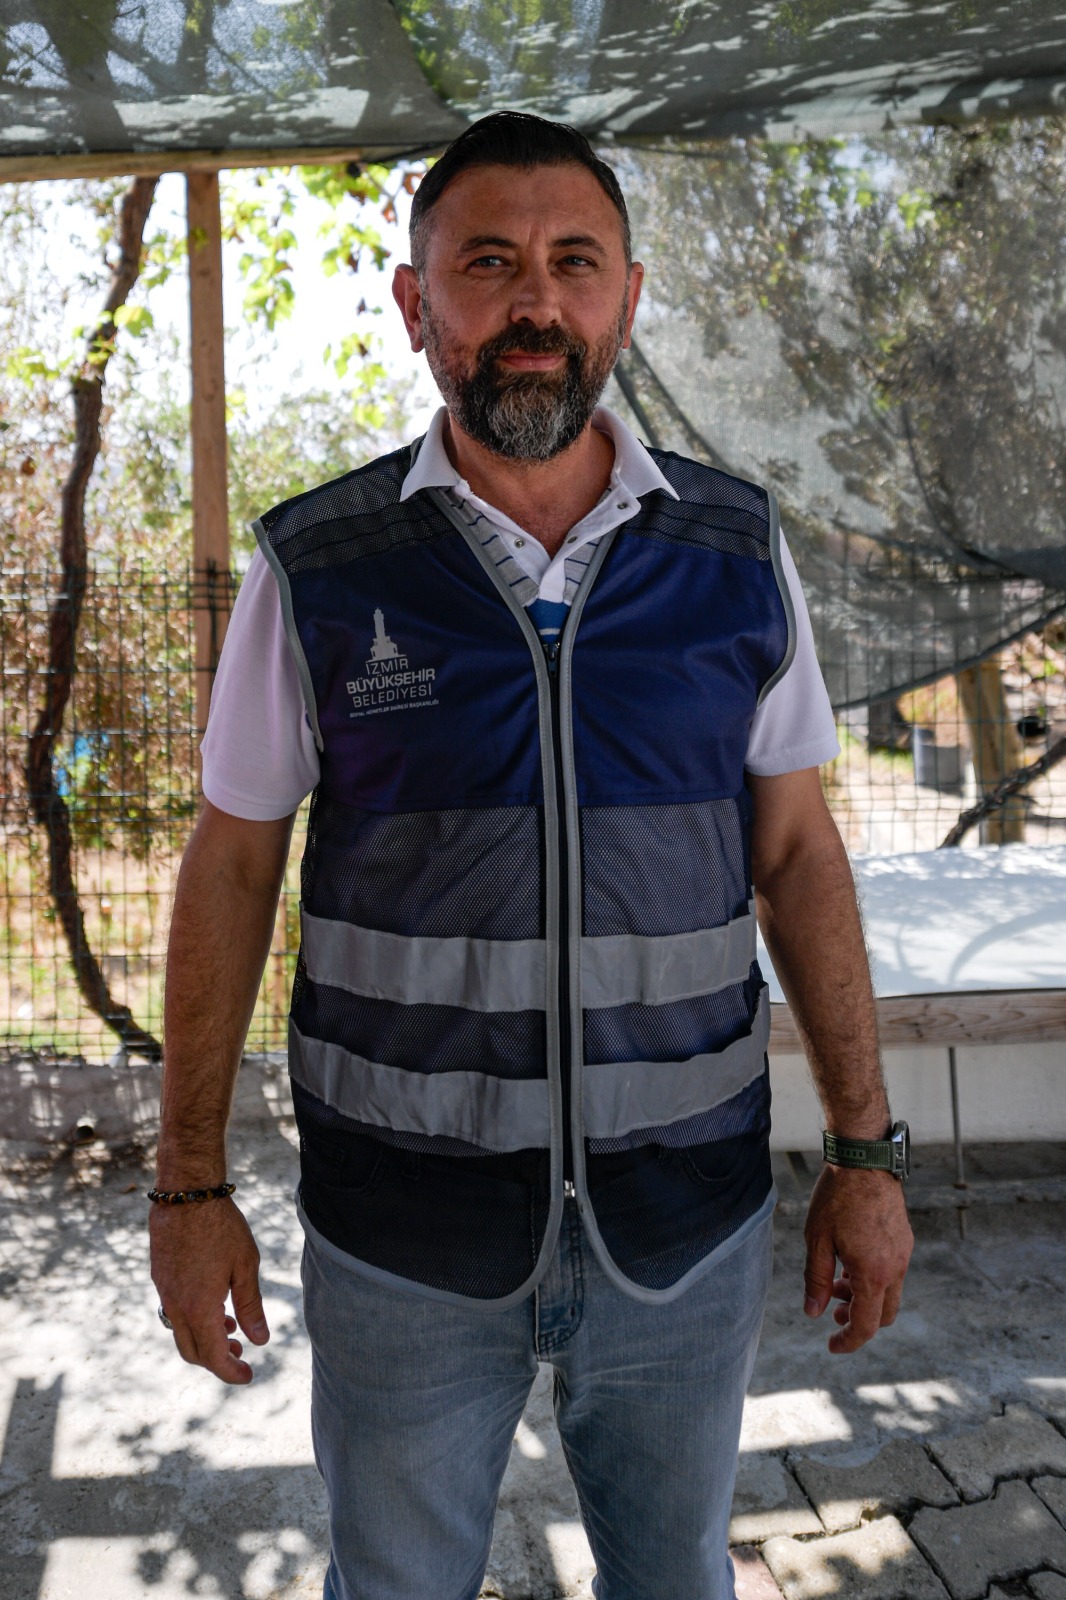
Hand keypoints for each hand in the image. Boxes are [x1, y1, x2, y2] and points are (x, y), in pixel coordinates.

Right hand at [149, 1198, 269, 1383]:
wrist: (186, 1194)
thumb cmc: (221, 1226)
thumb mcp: (245, 1266)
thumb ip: (250, 1306)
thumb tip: (260, 1340)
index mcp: (199, 1308)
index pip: (213, 1357)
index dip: (231, 1372)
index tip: (248, 1376)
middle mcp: (177, 1306)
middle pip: (192, 1352)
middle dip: (217, 1360)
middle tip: (241, 1353)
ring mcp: (164, 1291)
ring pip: (182, 1332)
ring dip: (205, 1338)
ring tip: (231, 1328)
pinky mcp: (160, 1277)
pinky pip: (174, 1311)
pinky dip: (194, 1318)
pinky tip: (214, 1302)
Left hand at [802, 1165, 912, 1353]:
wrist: (864, 1160)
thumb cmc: (837, 1197)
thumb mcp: (817, 1240)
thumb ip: (816, 1280)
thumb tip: (813, 1312)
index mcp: (873, 1273)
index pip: (866, 1325)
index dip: (849, 1342)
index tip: (832, 1345)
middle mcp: (895, 1268)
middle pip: (882, 1315)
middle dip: (858, 1320)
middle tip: (834, 1311)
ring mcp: (903, 1253)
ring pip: (889, 1293)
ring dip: (865, 1297)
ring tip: (838, 1282)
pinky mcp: (904, 1239)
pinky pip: (893, 1272)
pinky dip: (874, 1278)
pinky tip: (851, 1261)